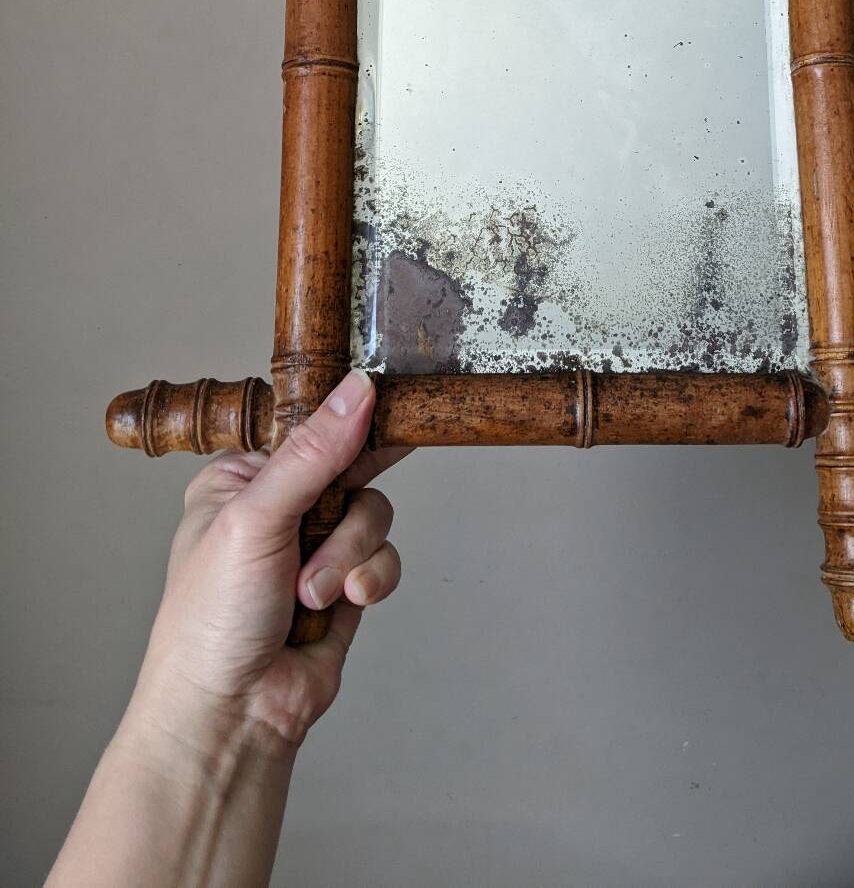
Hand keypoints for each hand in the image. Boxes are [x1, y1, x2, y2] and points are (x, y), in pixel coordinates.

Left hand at [131, 369, 406, 752]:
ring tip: (311, 595)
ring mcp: (314, 548)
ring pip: (375, 515)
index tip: (389, 411)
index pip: (310, 428)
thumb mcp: (257, 519)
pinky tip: (344, 605)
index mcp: (243, 478)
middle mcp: (281, 508)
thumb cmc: (211, 621)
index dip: (348, 425)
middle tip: (322, 531)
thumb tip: (358, 390)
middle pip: (355, 469)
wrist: (231, 716)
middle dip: (343, 514)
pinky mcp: (345, 586)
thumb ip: (314, 454)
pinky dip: (370, 580)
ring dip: (350, 557)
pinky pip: (386, 559)